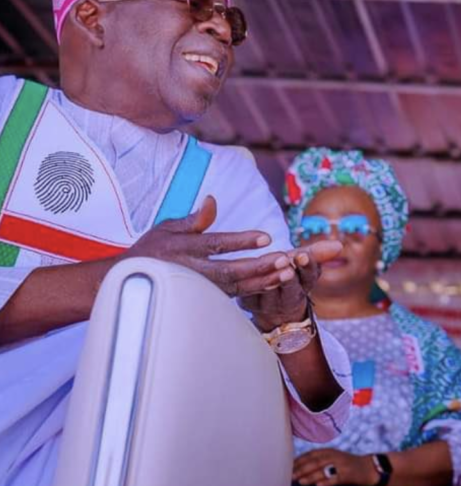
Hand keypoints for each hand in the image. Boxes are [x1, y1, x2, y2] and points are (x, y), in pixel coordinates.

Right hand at [124, 196, 292, 295]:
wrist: (134, 281)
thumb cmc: (153, 249)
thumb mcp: (168, 227)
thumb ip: (194, 219)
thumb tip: (213, 200)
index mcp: (185, 248)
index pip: (216, 244)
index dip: (241, 241)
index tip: (266, 236)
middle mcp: (194, 270)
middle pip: (230, 270)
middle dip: (259, 266)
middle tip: (284, 258)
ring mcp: (201, 287)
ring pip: (237, 287)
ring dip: (264, 280)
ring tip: (288, 272)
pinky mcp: (207, 297)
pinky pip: (236, 295)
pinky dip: (257, 289)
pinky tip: (276, 282)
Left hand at [240, 240, 341, 331]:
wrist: (270, 307)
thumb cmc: (290, 279)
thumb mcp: (304, 266)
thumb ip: (318, 254)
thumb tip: (339, 245)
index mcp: (304, 288)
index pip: (309, 278)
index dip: (307, 267)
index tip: (304, 255)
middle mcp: (287, 300)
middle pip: (290, 289)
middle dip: (289, 276)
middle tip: (288, 262)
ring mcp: (267, 304)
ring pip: (268, 291)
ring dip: (269, 278)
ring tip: (269, 268)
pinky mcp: (248, 303)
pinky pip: (248, 292)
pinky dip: (249, 280)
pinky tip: (248, 269)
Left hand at [293, 449, 377, 485]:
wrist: (369, 468)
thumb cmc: (347, 466)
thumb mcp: (333, 460)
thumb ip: (319, 463)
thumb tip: (299, 472)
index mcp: (329, 451)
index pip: (311, 454)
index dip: (299, 460)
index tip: (288, 467)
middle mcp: (335, 455)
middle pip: (315, 461)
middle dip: (302, 468)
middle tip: (291, 475)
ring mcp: (341, 464)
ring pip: (323, 469)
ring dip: (311, 475)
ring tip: (301, 481)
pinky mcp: (348, 474)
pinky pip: (335, 478)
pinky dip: (326, 482)